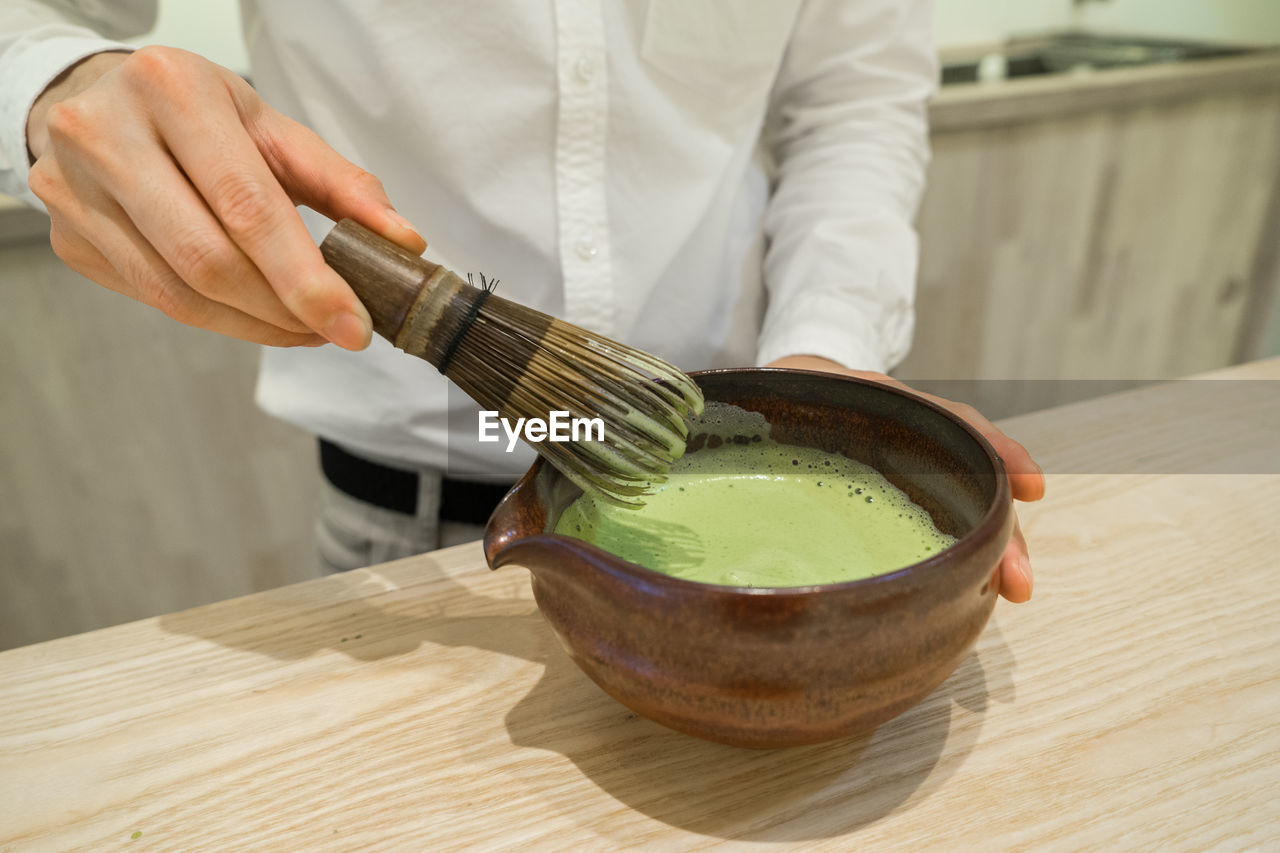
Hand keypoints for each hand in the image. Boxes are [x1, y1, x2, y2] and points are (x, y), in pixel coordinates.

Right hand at [25, 47, 426, 348]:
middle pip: (210, 260)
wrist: (99, 100)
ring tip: (301, 326)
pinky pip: (154, 300)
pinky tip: (252, 314)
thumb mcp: (271, 127)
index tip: (353, 322)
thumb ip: (342, 184)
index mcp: (172, 91)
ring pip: (179, 294)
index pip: (249, 207)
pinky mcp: (68, 239)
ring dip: (254, 325)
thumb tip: (403, 242)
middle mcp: (107, 135)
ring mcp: (75, 191)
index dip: (306, 278)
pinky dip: (216, 319)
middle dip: (283, 310)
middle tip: (332, 329)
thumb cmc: (196, 113)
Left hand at [766, 355, 1043, 602]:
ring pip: (964, 503)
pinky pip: (943, 519)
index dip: (992, 453)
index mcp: (878, 403)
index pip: (949, 421)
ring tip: (1011, 588)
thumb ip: (749, 423)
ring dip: (994, 544)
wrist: (779, 390)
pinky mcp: (902, 498)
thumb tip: (714, 448)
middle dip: (1001, 526)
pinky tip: (982, 582)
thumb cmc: (778, 396)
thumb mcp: (768, 398)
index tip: (1028, 487)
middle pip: (969, 475)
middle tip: (1018, 581)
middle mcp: (906, 434)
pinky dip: (966, 548)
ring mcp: (909, 469)